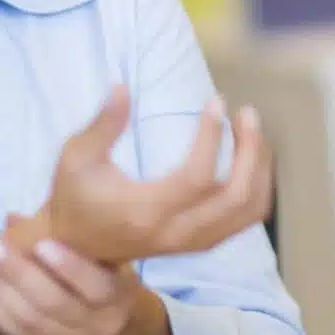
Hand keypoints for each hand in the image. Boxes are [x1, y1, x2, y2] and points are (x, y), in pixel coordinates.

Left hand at [0, 230, 178, 334]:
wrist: (114, 327)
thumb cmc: (105, 275)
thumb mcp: (103, 255)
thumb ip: (69, 236)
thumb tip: (15, 218)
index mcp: (118, 294)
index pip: (95, 286)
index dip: (68, 267)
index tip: (40, 243)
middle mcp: (98, 324)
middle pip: (53, 302)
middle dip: (17, 271)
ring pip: (30, 318)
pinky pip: (17, 332)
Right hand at [16, 85, 274, 263]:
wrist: (76, 248)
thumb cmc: (73, 197)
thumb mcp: (76, 157)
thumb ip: (102, 124)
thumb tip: (122, 86)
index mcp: (145, 212)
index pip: (197, 178)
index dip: (213, 137)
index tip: (215, 102)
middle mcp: (175, 232)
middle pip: (237, 197)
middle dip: (251, 151)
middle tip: (246, 113)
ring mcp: (191, 242)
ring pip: (248, 211)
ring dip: (260, 168)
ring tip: (253, 130)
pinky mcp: (199, 243)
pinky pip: (244, 220)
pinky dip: (257, 187)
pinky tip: (251, 157)